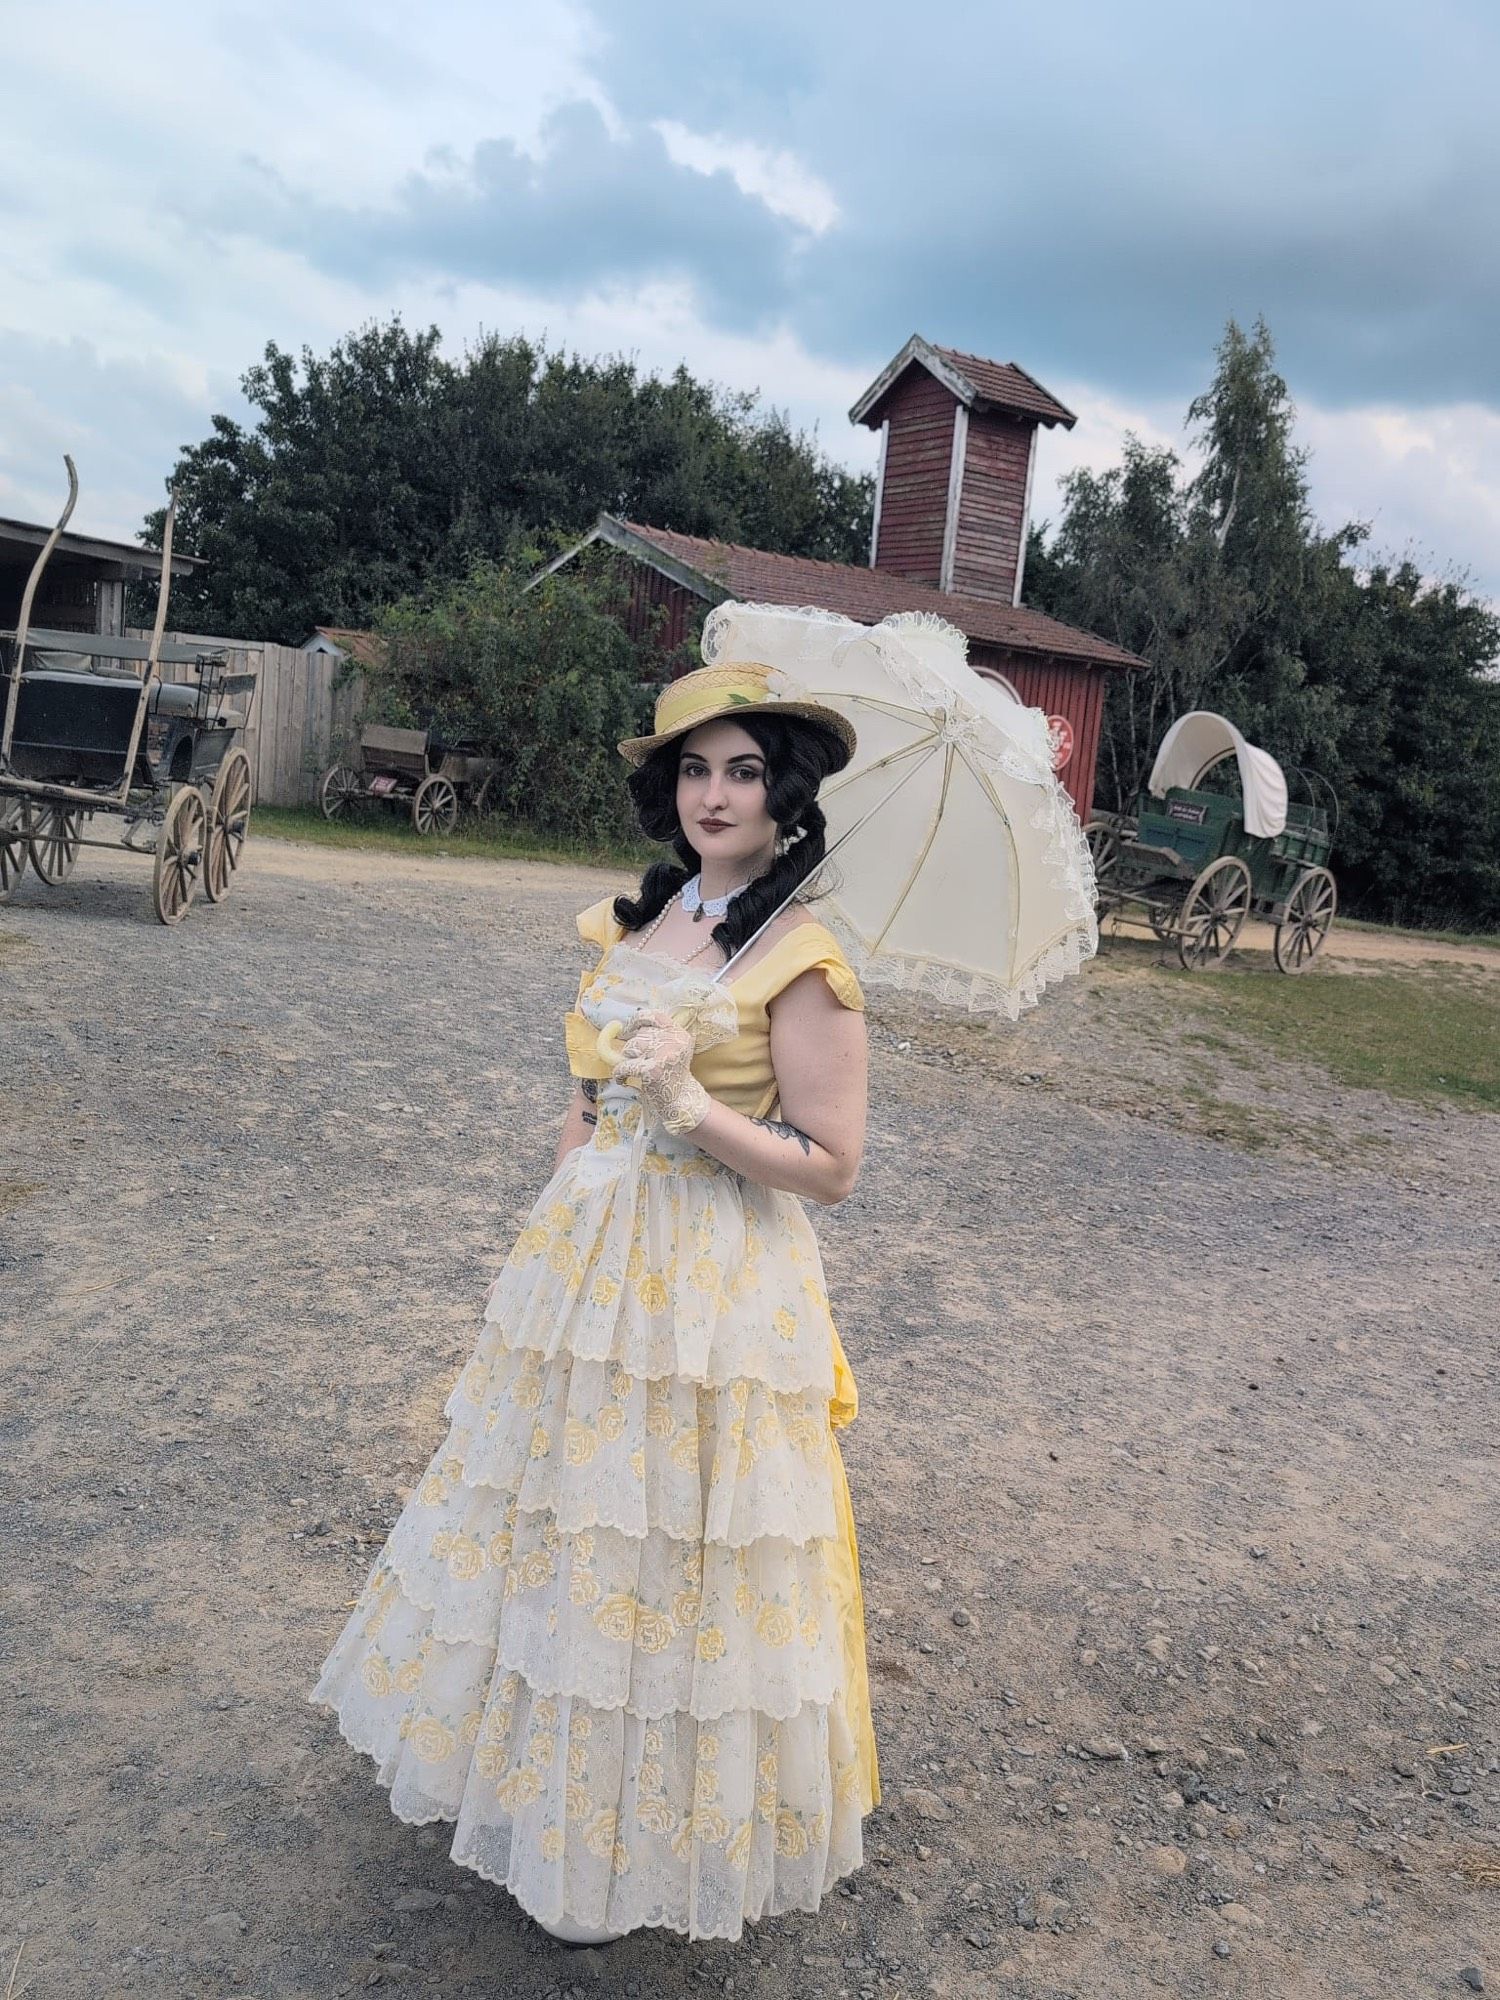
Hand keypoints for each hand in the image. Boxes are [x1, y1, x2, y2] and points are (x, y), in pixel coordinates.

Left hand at [610, 1009, 710, 1134]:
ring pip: (631, 1047)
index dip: (637, 1020)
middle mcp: (675, 1042)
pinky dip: (619, 1073)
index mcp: (680, 1034)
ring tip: (631, 1070)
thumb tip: (622, 1028)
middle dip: (632, 1048)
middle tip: (635, 1061)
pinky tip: (623, 1080)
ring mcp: (664, 1055)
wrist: (680, 1102)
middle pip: (640, 1035)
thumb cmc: (670, 1076)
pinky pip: (625, 1065)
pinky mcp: (653, 1070)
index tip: (627, 1029)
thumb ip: (655, 1037)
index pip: (655, 1016)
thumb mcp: (670, 1050)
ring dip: (625, 1060)